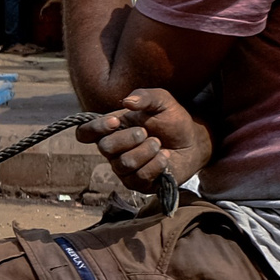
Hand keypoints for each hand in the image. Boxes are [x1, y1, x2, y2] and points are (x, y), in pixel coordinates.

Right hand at [77, 88, 212, 193]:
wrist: (194, 142)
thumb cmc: (173, 120)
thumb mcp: (162, 101)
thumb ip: (145, 96)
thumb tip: (127, 102)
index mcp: (112, 129)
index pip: (85, 133)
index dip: (94, 128)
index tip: (115, 122)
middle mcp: (114, 151)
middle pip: (105, 148)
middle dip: (128, 139)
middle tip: (146, 132)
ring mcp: (124, 169)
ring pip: (124, 164)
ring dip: (146, 151)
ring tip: (159, 144)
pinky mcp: (139, 183)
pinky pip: (140, 177)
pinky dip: (156, 165)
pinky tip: (165, 158)